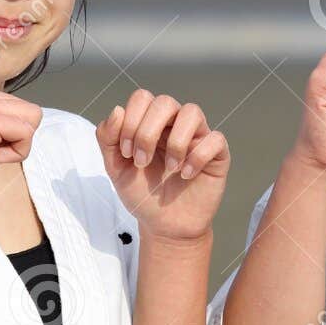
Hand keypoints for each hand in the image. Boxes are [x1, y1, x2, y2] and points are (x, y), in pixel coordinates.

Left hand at [97, 91, 228, 241]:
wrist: (165, 226)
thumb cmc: (143, 194)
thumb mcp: (116, 169)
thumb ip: (108, 139)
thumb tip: (117, 110)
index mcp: (150, 122)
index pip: (142, 98)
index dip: (131, 121)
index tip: (126, 154)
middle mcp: (174, 124)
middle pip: (165, 102)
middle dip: (147, 132)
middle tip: (141, 162)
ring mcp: (197, 137)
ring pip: (192, 112)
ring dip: (175, 142)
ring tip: (169, 168)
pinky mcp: (216, 155)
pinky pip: (215, 139)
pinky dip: (197, 157)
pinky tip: (186, 175)